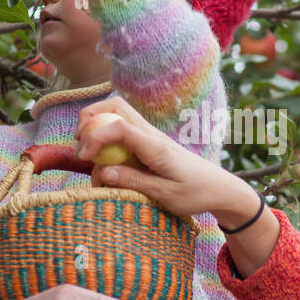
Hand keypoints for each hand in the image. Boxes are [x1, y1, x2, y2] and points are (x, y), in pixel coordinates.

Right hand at [75, 96, 254, 222]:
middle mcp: (151, 134)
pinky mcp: (149, 142)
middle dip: (89, 118)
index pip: (118, 126)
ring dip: (96, 123)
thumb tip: (102, 172)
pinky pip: (122, 128)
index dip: (94, 136)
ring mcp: (150, 135)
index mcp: (155, 147)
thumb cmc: (196, 193)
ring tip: (87, 152)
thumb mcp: (166, 195)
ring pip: (117, 112)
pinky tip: (103, 159)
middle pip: (114, 105)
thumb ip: (134, 182)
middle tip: (79, 145)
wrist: (220, 188)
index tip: (83, 157)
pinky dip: (106, 136)